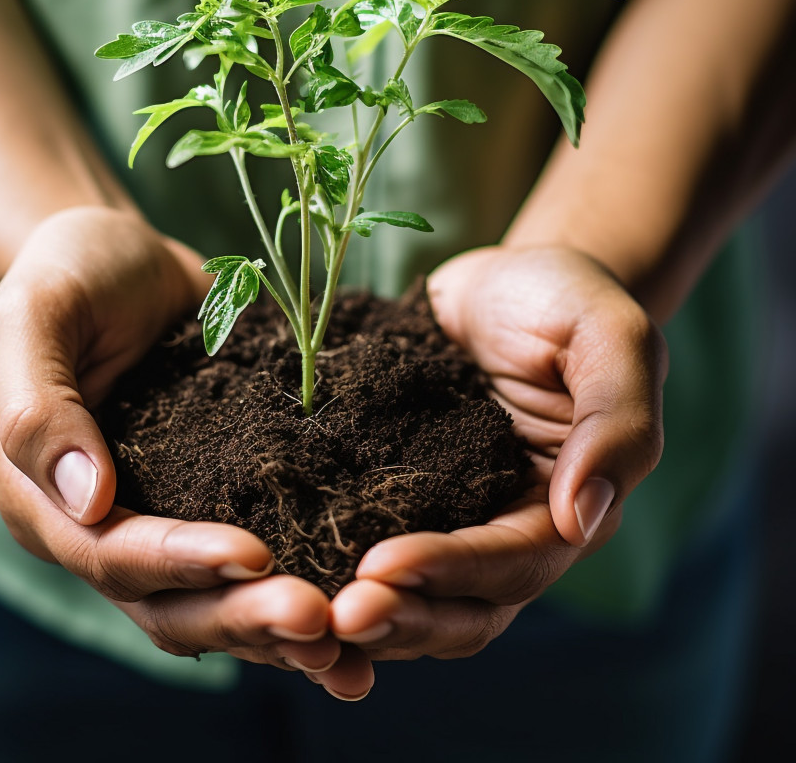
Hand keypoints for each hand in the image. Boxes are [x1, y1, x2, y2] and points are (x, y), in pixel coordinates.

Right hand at [0, 206, 372, 694]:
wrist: (117, 259)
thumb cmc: (67, 274)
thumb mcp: (35, 317)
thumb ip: (39, 406)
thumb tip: (86, 500)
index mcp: (43, 499)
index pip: (111, 555)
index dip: (180, 563)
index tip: (254, 556)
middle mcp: (99, 527)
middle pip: (168, 603)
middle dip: (242, 616)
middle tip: (321, 620)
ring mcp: (159, 516)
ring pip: (212, 601)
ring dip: (273, 631)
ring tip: (347, 643)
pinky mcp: (209, 497)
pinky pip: (247, 561)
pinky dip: (290, 587)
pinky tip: (351, 606)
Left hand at [330, 245, 666, 660]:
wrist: (505, 282)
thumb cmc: (565, 300)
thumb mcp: (608, 337)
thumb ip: (616, 421)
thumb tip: (583, 518)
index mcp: (565, 506)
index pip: (513, 563)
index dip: (450, 572)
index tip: (381, 568)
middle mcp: (506, 528)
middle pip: (462, 607)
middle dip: (400, 616)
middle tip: (334, 617)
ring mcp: (451, 517)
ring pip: (414, 597)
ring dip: (366, 613)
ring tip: (301, 613)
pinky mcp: (399, 492)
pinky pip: (368, 541)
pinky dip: (334, 569)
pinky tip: (283, 569)